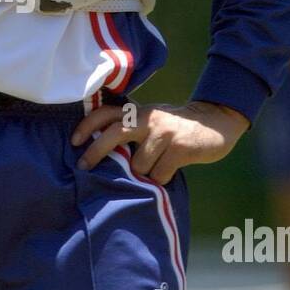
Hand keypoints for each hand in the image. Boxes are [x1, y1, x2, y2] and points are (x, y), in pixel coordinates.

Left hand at [70, 99, 249, 184]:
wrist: (215, 121)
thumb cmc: (175, 127)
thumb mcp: (151, 120)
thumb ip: (130, 128)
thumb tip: (100, 150)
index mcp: (139, 112)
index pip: (107, 113)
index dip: (87, 125)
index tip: (74, 141)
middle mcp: (149, 119)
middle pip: (114, 134)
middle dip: (96, 152)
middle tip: (84, 166)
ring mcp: (164, 133)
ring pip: (139, 165)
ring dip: (145, 172)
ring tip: (157, 165)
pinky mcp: (180, 148)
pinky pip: (159, 174)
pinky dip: (162, 178)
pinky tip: (171, 169)